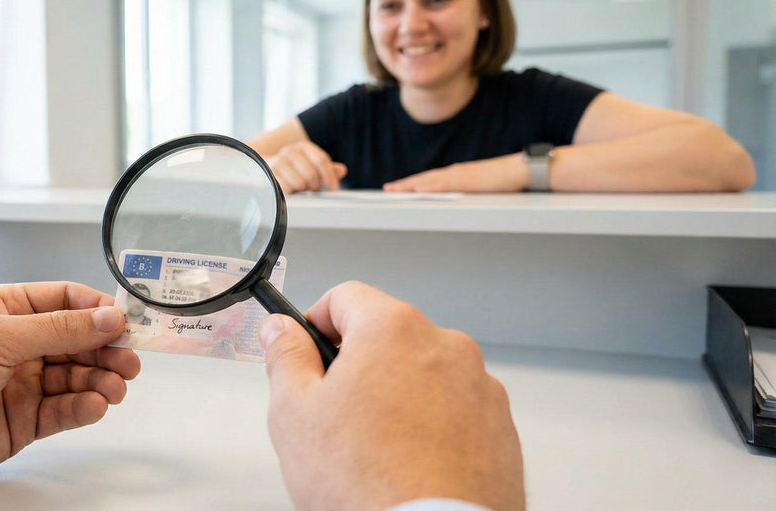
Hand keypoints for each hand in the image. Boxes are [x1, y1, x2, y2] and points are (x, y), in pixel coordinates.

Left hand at [0, 282, 139, 493]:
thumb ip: (57, 329)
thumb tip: (106, 317)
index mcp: (7, 310)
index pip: (66, 301)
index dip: (99, 310)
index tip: (127, 320)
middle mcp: (17, 346)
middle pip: (79, 341)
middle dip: (107, 349)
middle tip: (129, 358)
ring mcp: (21, 385)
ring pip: (77, 378)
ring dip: (101, 380)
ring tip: (115, 386)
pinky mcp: (21, 422)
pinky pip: (64, 412)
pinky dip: (83, 408)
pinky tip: (94, 405)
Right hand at [261, 281, 523, 510]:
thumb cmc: (368, 485)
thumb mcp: (294, 414)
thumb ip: (285, 358)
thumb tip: (281, 332)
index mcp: (393, 330)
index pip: (346, 296)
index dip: (316, 321)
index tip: (305, 348)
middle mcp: (446, 346)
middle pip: (388, 336)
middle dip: (359, 365)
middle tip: (334, 413)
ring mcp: (480, 386)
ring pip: (424, 374)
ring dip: (398, 395)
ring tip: (375, 449)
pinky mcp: (500, 427)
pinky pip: (456, 409)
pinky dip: (433, 425)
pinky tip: (409, 462)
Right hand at [266, 141, 346, 193]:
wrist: (265, 165)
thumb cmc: (293, 166)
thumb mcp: (311, 163)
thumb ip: (327, 168)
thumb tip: (341, 171)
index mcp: (303, 147)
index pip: (321, 160)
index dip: (329, 176)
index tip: (334, 188)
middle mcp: (290, 151)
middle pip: (311, 174)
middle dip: (314, 185)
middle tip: (313, 188)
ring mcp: (278, 162)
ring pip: (300, 183)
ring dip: (302, 189)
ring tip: (300, 187)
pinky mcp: (269, 174)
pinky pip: (287, 189)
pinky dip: (291, 192)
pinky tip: (290, 189)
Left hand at [383, 153, 524, 192]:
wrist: (519, 170)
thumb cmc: (504, 180)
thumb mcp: (479, 188)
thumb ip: (466, 192)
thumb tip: (457, 200)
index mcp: (456, 175)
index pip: (429, 180)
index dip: (412, 184)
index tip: (398, 188)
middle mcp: (454, 172)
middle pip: (424, 179)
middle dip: (405, 184)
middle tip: (387, 189)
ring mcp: (460, 175)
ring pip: (429, 180)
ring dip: (411, 185)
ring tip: (395, 190)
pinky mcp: (468, 180)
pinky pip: (444, 184)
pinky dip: (430, 187)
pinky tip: (419, 190)